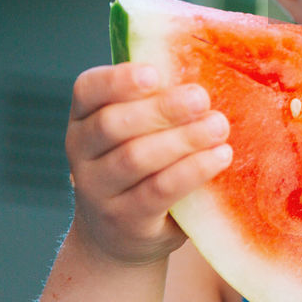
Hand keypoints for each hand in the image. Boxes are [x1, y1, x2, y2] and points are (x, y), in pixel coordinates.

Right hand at [64, 62, 232, 265]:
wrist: (119, 236)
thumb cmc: (141, 166)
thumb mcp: (139, 131)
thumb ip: (158, 102)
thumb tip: (209, 65)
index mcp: (84, 117)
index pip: (88, 89)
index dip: (119, 80)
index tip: (155, 73)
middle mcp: (81, 151)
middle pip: (113, 124)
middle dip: (161, 108)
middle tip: (201, 98)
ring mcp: (97, 189)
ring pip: (135, 158)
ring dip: (182, 139)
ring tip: (218, 126)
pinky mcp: (124, 219)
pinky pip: (157, 191)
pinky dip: (191, 171)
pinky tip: (219, 157)